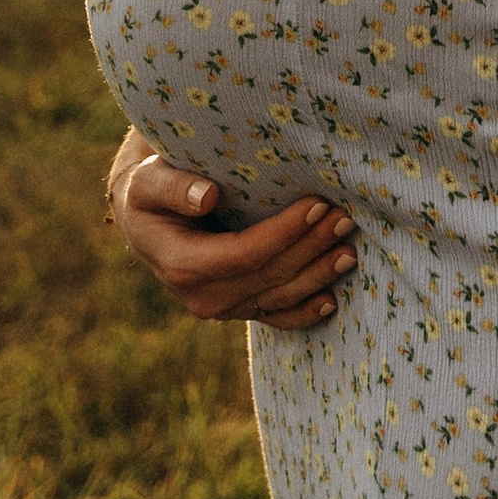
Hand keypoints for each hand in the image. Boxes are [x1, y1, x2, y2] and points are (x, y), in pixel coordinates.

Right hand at [103, 128, 355, 331]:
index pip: (245, 253)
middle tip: (345, 218)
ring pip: (280, 296)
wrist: (148, 221)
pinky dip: (304, 312)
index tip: (318, 204)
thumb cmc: (151, 192)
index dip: (284, 232)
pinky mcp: (238, 309)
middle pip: (270, 275)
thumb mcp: (149, 182)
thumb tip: (207, 197)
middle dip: (311, 247)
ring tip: (349, 248)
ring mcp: (222, 308)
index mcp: (182, 266)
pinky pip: (275, 317)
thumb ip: (173, 187)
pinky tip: (331, 301)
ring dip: (318, 275)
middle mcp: (202, 298)